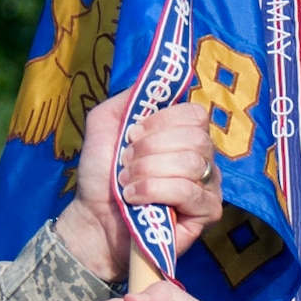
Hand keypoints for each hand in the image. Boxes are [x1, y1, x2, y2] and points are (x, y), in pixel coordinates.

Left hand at [56, 91, 222, 281]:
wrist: (93, 219)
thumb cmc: (102, 175)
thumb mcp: (105, 124)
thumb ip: (129, 98)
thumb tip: (156, 82)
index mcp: (184, 135)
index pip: (195, 114)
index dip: (162, 122)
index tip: (132, 136)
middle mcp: (202, 157)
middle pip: (195, 138)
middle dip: (150, 150)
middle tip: (126, 164)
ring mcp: (208, 185)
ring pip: (191, 164)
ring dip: (148, 172)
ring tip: (127, 184)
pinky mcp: (207, 213)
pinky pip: (190, 192)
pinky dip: (155, 191)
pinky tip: (135, 199)